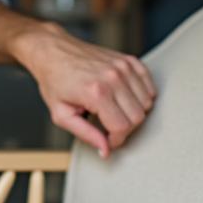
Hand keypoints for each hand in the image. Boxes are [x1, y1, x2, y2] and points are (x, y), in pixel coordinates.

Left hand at [17, 23, 156, 158]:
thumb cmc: (54, 81)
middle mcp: (113, 77)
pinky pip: (149, 85)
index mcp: (96, 92)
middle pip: (138, 116)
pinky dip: (142, 95)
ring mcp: (123, 67)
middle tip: (109, 126)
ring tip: (114, 110)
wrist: (53, 52)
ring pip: (147, 102)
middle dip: (125, 128)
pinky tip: (125, 98)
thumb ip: (86, 134)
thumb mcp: (62, 114)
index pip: (122, 127)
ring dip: (133, 112)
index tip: (107, 139)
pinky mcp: (128, 60)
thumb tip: (105, 150)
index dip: (116, 140)